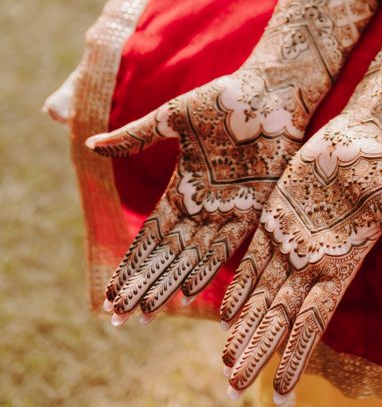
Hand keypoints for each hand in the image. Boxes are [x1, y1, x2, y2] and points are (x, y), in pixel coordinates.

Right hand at [87, 67, 306, 318]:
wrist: (267, 89)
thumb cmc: (221, 98)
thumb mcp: (171, 118)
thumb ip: (134, 137)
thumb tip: (89, 145)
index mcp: (183, 188)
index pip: (150, 238)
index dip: (131, 267)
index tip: (111, 296)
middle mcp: (204, 206)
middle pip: (167, 255)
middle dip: (144, 285)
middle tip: (121, 317)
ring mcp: (228, 208)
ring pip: (192, 257)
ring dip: (170, 284)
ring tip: (147, 311)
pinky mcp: (255, 205)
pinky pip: (228, 243)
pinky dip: (208, 266)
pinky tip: (190, 289)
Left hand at [219, 115, 381, 395]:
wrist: (360, 135)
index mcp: (340, 266)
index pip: (313, 321)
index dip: (298, 353)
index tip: (285, 388)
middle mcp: (312, 264)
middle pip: (280, 318)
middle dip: (259, 351)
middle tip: (234, 386)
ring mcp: (290, 244)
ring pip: (261, 296)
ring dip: (244, 329)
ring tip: (225, 361)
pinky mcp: (274, 221)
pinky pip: (251, 260)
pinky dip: (238, 286)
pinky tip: (224, 312)